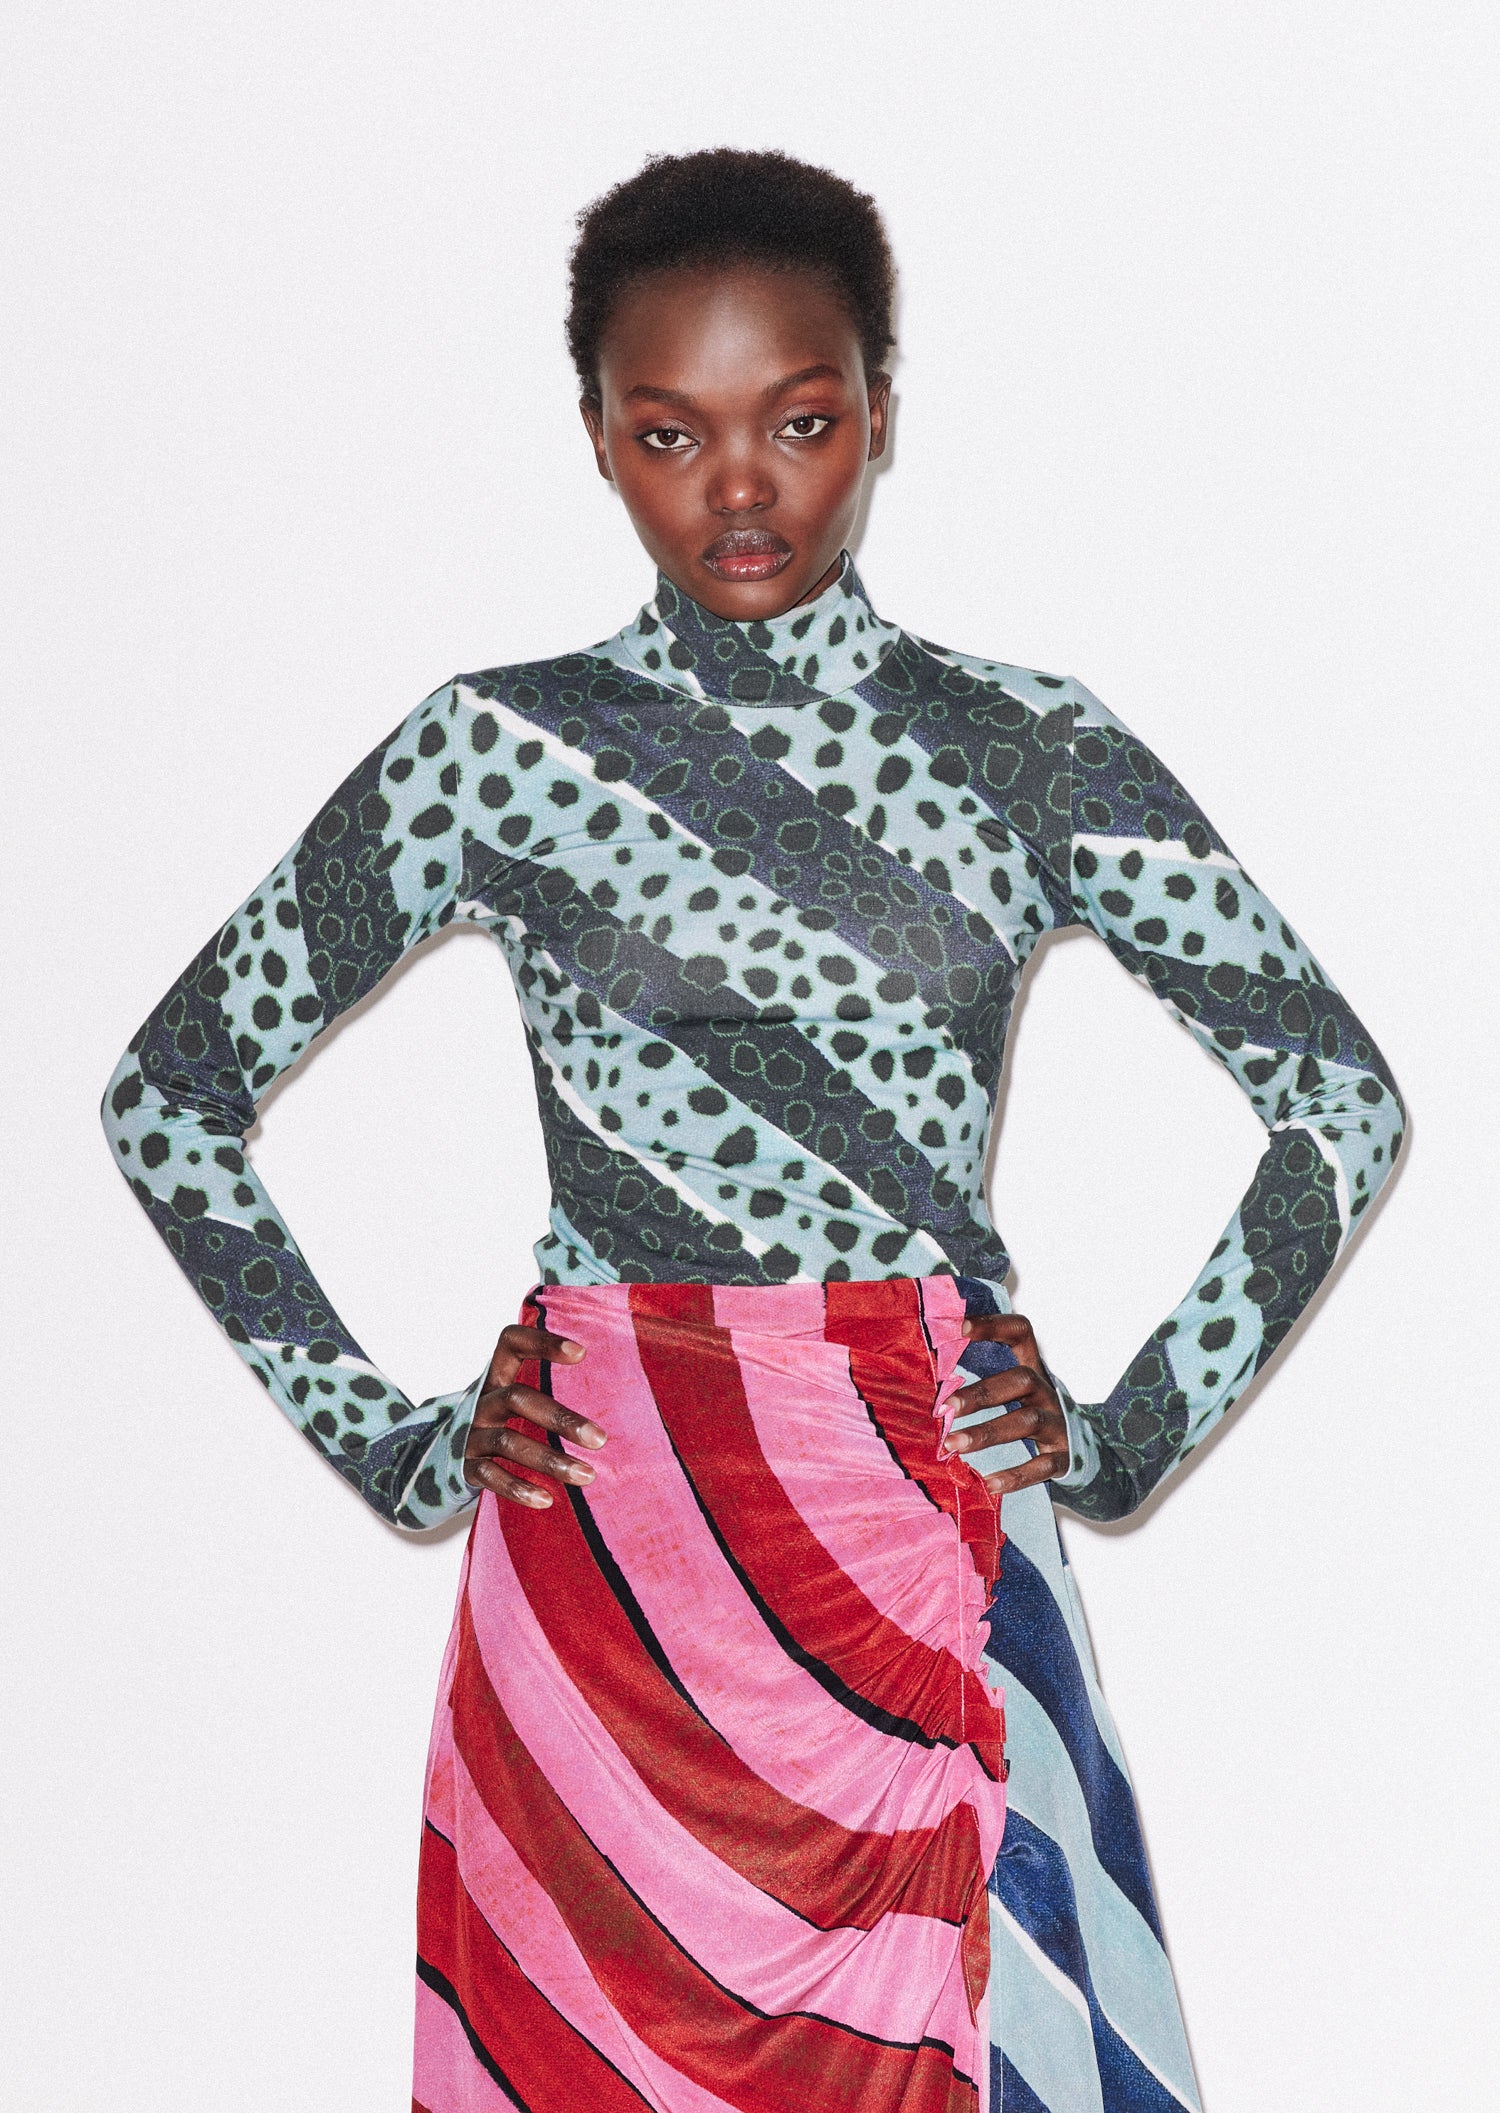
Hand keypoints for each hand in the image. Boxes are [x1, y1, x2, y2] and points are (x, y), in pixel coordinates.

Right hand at [462, 1324, 603, 1508]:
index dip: (542, 1343)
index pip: (511, 1342)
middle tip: (601, 1439)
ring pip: (509, 1442)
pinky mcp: (465, 1467)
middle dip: (560, 1419)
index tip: (581, 1353)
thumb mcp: (512, 1396)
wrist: (438, 1454)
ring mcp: (471, 1434)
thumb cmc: (497, 1419)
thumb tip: (620, 1387)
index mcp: (496, 1376)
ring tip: (587, 1476)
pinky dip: (518, 1488)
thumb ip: (547, 1385)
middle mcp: (482, 1401)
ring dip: (550, 1460)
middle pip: (518, 1399)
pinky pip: (490, 1477)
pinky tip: (547, 1499)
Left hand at [940, 1312, 1070, 1498]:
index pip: (1020, 1333)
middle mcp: (1048, 1391)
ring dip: (987, 1433)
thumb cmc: (1033, 1411)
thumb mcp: (1016, 1389)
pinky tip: (989, 1484)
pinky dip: (1016, 1476)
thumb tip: (927, 1369)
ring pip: (1027, 1421)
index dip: (993, 1325)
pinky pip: (1042, 1465)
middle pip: (1021, 1380)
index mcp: (1033, 1368)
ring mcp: (1059, 1423)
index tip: (959, 1327)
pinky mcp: (1064, 1457)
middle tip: (945, 1406)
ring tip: (951, 1446)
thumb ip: (984, 1376)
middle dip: (981, 1393)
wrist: (1085, 1452)